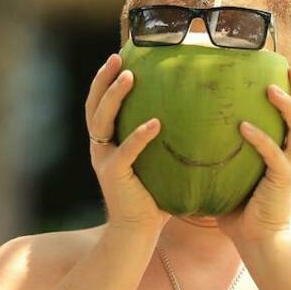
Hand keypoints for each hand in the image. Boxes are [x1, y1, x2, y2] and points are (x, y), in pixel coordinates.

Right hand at [85, 53, 169, 231]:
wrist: (136, 231)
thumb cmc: (152, 197)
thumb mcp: (156, 162)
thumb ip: (165, 140)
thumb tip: (197, 114)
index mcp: (106, 143)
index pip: (98, 106)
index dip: (104, 81)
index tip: (117, 58)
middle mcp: (100, 148)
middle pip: (93, 106)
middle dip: (103, 80)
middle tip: (116, 58)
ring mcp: (104, 160)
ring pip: (102, 121)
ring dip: (114, 97)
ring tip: (129, 78)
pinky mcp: (113, 175)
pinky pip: (126, 151)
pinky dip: (139, 136)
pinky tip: (155, 123)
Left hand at [219, 60, 290, 245]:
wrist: (258, 241)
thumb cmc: (241, 209)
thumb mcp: (234, 174)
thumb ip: (225, 154)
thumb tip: (191, 132)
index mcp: (288, 152)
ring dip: (287, 106)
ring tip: (271, 88)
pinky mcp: (284, 180)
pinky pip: (274, 154)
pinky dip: (260, 139)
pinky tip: (243, 127)